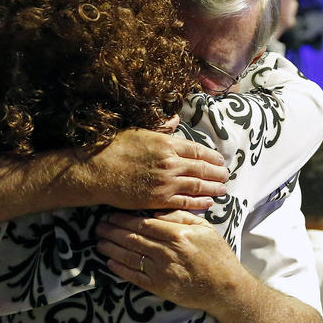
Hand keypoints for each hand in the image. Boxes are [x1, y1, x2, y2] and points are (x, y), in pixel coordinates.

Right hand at [74, 129, 228, 210]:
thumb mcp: (139, 131)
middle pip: (202, 168)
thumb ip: (162, 128)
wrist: (95, 171)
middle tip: (226, 176)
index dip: (212, 157)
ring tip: (223, 189)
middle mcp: (170, 163)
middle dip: (217, 173)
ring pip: (197, 186)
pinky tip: (208, 202)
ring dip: (213, 188)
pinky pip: (185, 202)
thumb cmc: (113, 148)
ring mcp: (165, 182)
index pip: (197, 150)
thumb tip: (176, 119)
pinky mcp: (158, 200)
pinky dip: (199, 203)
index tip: (220, 160)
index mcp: (166, 143)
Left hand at [95, 210, 241, 311]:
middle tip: (99, 226)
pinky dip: (120, 269)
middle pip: (133, 238)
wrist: (225, 287)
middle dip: (113, 231)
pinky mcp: (160, 287)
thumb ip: (181, 217)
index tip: (112, 214)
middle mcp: (168, 252)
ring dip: (111, 249)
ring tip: (99, 242)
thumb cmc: (216, 255)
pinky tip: (109, 263)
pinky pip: (134, 277)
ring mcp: (162, 271)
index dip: (125, 219)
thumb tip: (157, 210)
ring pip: (130, 256)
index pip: (144, 223)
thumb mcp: (205, 229)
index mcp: (179, 235)